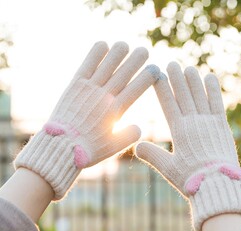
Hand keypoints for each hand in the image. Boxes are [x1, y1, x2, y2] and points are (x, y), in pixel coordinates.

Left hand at [15, 41, 159, 199]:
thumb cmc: (88, 150)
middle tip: (145, 50)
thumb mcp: (113, 147)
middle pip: (124, 73)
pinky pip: (87, 66)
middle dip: (136, 60)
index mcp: (116, 111)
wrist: (60, 148)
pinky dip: (95, 55)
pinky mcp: (75, 86)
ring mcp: (89, 89)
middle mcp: (104, 96)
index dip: (147, 77)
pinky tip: (103, 45)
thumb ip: (129, 136)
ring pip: (107, 66)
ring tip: (124, 45)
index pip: (136, 88)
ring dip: (117, 54)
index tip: (155, 69)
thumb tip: (140, 127)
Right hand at [136, 62, 240, 230]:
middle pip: (184, 96)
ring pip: (200, 96)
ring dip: (194, 81)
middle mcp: (194, 122)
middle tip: (172, 63)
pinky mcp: (222, 126)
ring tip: (189, 67)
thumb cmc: (191, 179)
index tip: (158, 75)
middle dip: (177, 79)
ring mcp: (209, 123)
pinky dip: (214, 90)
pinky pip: (217, 104)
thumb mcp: (167, 168)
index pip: (168, 104)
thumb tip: (136, 145)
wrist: (218, 185)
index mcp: (179, 131)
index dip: (162, 88)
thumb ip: (152, 155)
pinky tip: (210, 78)